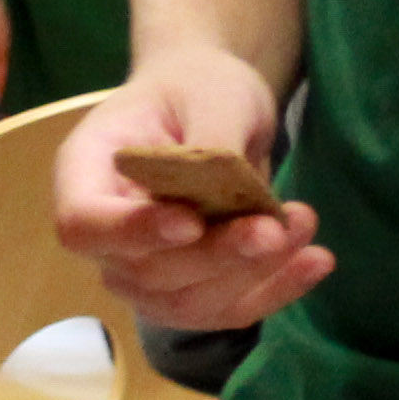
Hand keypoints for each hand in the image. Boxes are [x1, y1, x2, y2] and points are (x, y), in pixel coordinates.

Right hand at [53, 58, 329, 330]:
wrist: (211, 107)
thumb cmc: (196, 89)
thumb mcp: (209, 94)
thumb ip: (212, 142)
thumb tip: (226, 186)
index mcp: (85, 173)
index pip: (83, 224)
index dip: (131, 233)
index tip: (190, 222)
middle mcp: (105, 235)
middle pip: (145, 273)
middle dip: (217, 256)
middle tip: (278, 227)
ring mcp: (142, 271)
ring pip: (187, 302)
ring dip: (252, 276)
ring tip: (303, 227)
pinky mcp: (188, 289)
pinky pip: (224, 310)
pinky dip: (274, 291)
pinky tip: (315, 261)